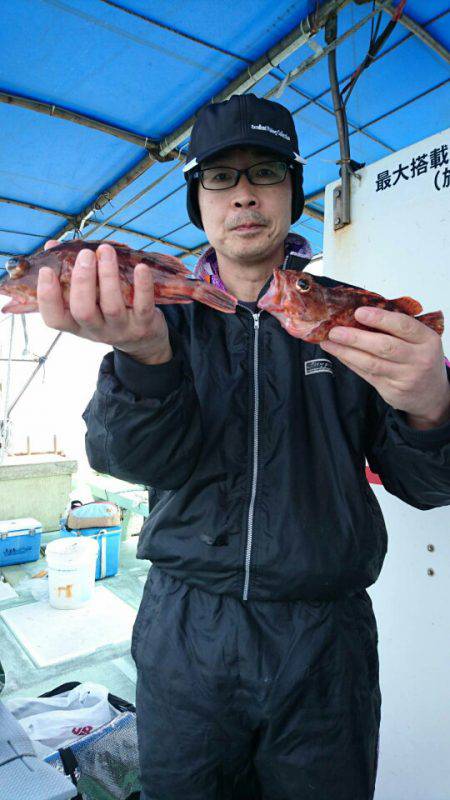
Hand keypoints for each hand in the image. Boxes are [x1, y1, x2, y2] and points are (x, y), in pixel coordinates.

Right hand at [37, 241, 171, 363]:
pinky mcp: (144, 325)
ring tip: (106, 251)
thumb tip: (53, 245)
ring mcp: (121, 329)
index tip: (46, 270)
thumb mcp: (89, 301)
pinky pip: (143, 306)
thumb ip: (70, 274)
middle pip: (83, 311)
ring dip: (108, 276)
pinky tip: (140, 267)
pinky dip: (142, 286)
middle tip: (85, 254)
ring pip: (112, 306)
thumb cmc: (109, 312)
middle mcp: (97, 330)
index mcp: (77, 324)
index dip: (47, 297)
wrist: (144, 341)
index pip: (55, 319)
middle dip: (82, 281)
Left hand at [320, 306, 449, 428]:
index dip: (380, 319)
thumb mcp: (420, 342)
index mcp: (427, 340)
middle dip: (356, 337)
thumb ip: (397, 330)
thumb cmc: (421, 360)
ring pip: (372, 363)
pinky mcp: (392, 390)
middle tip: (335, 330)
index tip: (358, 312)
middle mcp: (419, 359)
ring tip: (329, 342)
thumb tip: (360, 315)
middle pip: (384, 346)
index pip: (403, 326)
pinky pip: (367, 374)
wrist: (432, 395)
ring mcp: (406, 377)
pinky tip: (339, 354)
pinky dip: (351, 363)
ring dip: (347, 352)